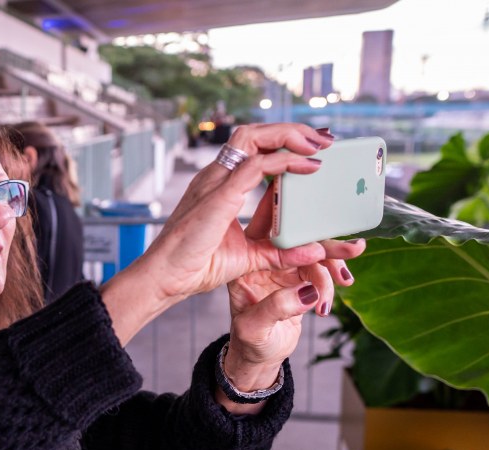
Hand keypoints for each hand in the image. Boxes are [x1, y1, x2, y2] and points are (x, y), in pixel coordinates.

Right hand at [138, 123, 355, 300]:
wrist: (165, 279)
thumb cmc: (195, 267)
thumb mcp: (248, 257)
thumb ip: (279, 252)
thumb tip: (314, 250)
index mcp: (219, 186)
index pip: (252, 149)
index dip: (283, 142)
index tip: (312, 148)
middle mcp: (216, 177)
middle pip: (255, 134)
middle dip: (291, 131)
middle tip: (323, 140)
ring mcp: (215, 182)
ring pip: (254, 137)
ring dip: (289, 135)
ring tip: (317, 144)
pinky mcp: (219, 196)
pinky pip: (256, 166)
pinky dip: (285, 161)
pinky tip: (307, 165)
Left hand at [216, 174, 365, 411]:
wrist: (259, 356)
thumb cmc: (249, 344)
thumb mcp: (255, 329)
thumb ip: (277, 308)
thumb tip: (306, 292)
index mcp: (243, 263)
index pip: (266, 232)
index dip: (293, 223)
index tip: (317, 223)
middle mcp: (261, 259)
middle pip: (297, 238)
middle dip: (325, 244)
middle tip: (350, 249)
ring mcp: (281, 267)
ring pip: (313, 252)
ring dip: (333, 264)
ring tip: (345, 281)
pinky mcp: (297, 277)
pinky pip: (321, 266)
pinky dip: (333, 276)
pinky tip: (340, 286)